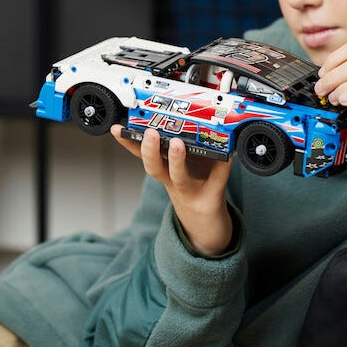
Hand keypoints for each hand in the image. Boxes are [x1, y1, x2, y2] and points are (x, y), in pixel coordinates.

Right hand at [112, 126, 233, 254]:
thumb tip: (177, 119)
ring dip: (177, 161)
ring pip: (180, 178)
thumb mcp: (180, 171)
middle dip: (149, 150)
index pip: (142, 156)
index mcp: (164, 173)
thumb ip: (176, 150)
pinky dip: (224, 166)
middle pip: (155, 168)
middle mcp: (173, 184)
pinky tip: (228, 153)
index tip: (118, 129)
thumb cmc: (194, 191)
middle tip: (148, 133)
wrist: (207, 227)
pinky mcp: (212, 200)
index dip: (129, 143)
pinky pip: (219, 180)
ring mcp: (191, 193)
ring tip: (177, 144)